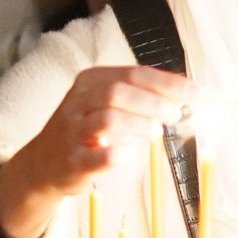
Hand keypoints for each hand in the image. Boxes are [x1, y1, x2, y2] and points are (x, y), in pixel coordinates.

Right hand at [0, 66, 189, 237]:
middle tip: (175, 115)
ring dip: (139, 124)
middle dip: (154, 102)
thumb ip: (141, 97)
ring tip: (155, 133)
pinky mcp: (71, 161)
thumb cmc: (87, 131)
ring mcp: (72, 131)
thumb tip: (187, 95)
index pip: (133, 74)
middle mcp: (78, 102)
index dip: (168, 82)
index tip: (196, 93)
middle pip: (119, 92)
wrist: (42, 164)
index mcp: (90, 81)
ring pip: (108, 119)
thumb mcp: (106, 104)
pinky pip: (96, 156)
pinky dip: (116, 154)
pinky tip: (128, 154)